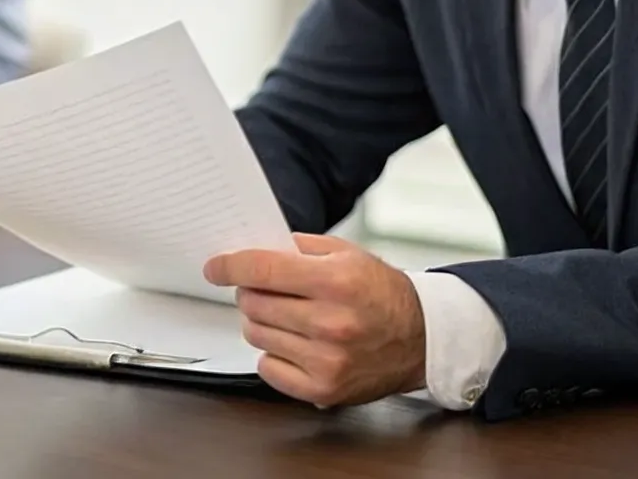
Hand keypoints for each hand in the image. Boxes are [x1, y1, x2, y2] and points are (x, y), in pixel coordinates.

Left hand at [203, 233, 426, 406]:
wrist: (422, 338)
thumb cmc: (383, 294)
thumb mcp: (347, 254)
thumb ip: (298, 248)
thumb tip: (251, 248)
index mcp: (336, 281)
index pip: (263, 270)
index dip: (230, 266)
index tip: (215, 268)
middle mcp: (331, 322)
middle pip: (254, 303)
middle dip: (251, 292)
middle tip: (266, 290)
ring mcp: (327, 359)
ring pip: (256, 335)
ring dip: (262, 322)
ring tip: (287, 316)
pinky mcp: (323, 388)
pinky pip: (268, 368)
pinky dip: (273, 354)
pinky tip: (294, 344)